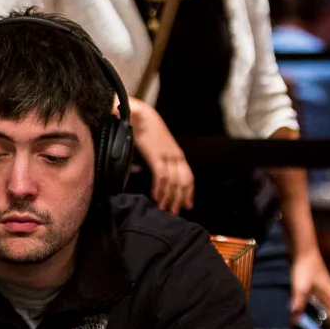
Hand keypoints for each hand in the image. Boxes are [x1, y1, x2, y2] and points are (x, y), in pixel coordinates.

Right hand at [130, 97, 193, 213]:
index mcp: (177, 154)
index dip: (188, 192)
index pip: (188, 176)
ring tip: (165, 209)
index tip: (187, 204)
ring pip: (173, 182)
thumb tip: (153, 171)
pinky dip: (159, 189)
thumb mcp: (157, 145)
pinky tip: (156, 198)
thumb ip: (158, 158)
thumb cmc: (146, 129)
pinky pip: (161, 177)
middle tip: (176, 212)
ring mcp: (167, 156)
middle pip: (183, 182)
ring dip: (169, 198)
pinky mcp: (157, 156)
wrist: (140, 115)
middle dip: (180, 199)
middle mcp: (176, 156)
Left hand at [290, 248, 329, 328]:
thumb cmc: (305, 269)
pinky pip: (320, 303)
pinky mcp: (317, 285)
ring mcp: (325, 289)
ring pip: (328, 308)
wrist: (304, 250)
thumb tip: (294, 321)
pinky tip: (312, 313)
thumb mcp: (300, 289)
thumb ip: (297, 305)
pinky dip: (319, 311)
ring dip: (327, 318)